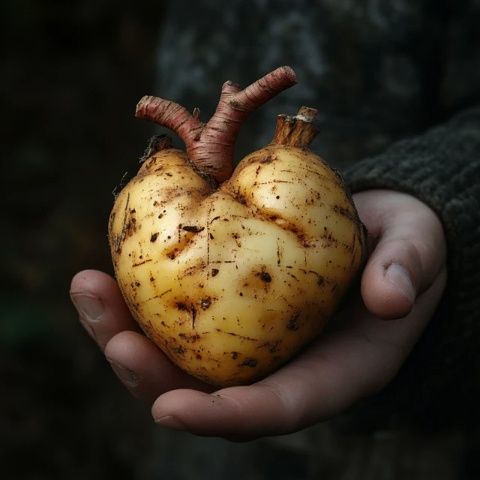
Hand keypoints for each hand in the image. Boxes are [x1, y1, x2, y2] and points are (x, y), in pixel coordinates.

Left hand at [70, 190, 446, 439]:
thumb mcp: (416, 252)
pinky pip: (177, 311)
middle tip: (113, 341)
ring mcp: (251, 336)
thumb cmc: (401, 248)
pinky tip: (107, 271)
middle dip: (152, 377)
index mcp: (332, 369)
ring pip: (179, 354)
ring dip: (125, 332)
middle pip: (209, 391)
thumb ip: (408, 271)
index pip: (279, 407)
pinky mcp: (230, 304)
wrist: (377, 231)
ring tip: (88, 291)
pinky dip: (139, 296)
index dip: (229, 418)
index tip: (174, 412)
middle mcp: (282, 363)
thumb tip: (391, 298)